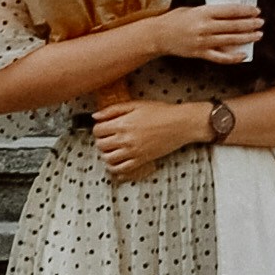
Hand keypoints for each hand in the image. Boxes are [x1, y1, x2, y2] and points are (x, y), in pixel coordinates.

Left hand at [93, 87, 225, 184]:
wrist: (179, 124)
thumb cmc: (160, 112)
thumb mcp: (135, 104)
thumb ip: (113, 110)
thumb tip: (95, 116)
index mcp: (122, 124)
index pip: (98, 131)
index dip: (98, 128)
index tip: (103, 127)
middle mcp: (125, 139)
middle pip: (101, 145)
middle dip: (101, 141)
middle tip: (107, 138)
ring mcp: (133, 152)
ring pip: (108, 159)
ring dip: (106, 154)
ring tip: (111, 149)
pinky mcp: (141, 160)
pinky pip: (122, 169)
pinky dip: (115, 168)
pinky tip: (116, 162)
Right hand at [138, 2, 259, 69]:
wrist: (159, 35)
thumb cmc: (175, 19)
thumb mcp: (191, 9)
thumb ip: (208, 11)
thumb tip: (227, 12)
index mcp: (203, 12)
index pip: (230, 10)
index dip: (245, 11)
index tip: (256, 10)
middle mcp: (205, 27)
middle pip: (233, 25)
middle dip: (250, 24)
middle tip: (261, 23)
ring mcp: (203, 42)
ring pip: (230, 40)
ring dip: (246, 38)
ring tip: (258, 35)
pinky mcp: (201, 54)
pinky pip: (221, 57)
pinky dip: (233, 57)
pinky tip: (243, 55)